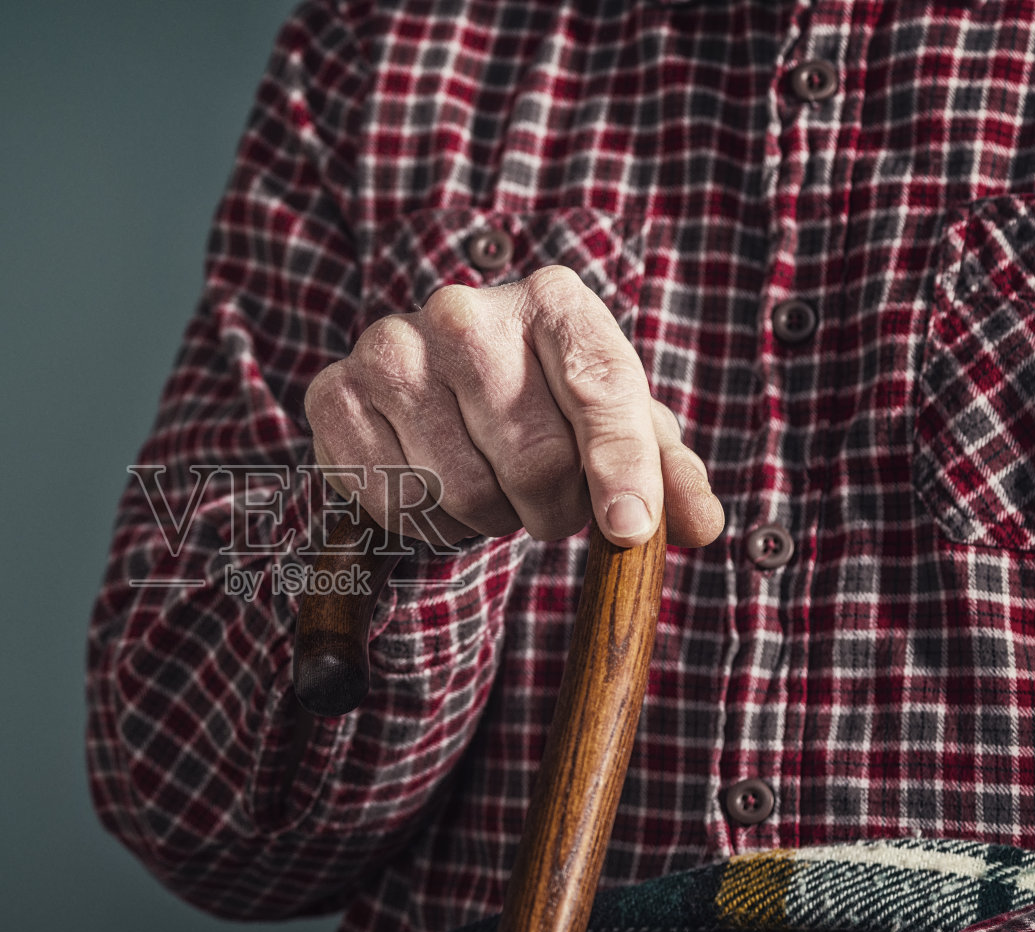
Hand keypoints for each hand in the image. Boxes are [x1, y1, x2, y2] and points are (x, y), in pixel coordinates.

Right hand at [304, 266, 724, 547]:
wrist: (440, 388)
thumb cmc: (544, 407)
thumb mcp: (616, 427)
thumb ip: (667, 471)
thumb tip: (700, 524)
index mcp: (553, 299)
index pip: (599, 386)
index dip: (619, 465)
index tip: (629, 529)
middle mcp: (465, 309)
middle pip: (534, 458)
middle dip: (553, 509)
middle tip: (549, 505)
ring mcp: (390, 347)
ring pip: (461, 490)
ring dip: (487, 518)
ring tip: (489, 488)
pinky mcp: (333, 394)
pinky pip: (393, 501)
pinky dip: (424, 523)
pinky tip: (433, 489)